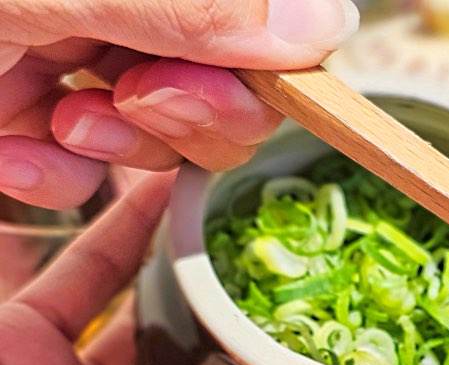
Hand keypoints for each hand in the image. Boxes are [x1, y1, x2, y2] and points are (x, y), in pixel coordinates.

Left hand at [0, 0, 358, 208]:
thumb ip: (196, 6)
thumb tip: (330, 22)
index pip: (258, 23)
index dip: (267, 65)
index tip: (245, 83)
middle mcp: (111, 14)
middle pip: (223, 92)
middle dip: (193, 111)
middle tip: (136, 95)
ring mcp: (61, 66)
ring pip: (159, 140)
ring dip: (122, 147)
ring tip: (63, 124)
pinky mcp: (16, 124)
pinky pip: (80, 175)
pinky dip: (55, 178)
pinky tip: (11, 155)